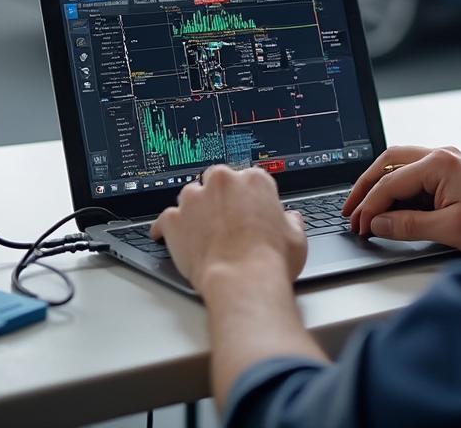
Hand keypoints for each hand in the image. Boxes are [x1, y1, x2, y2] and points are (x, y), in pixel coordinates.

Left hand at [150, 165, 306, 290]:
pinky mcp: (175, 220)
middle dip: (218, 195)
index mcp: (254, 180)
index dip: (247, 196)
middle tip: (224, 217)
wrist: (244, 281)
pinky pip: (165, 218)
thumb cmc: (270, 260)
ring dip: (194, 207)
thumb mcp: (296, 237)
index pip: (248, 178)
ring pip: (190, 194)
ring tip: (200, 228)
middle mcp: (223, 182)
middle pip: (216, 178)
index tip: (246, 208)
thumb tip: (291, 220)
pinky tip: (168, 235)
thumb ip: (291, 221)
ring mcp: (196, 199)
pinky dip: (167, 228)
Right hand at [342, 145, 460, 253]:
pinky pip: (414, 174)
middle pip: (390, 161)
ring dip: (380, 185)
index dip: (370, 204)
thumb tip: (378, 223)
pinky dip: (397, 188)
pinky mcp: (451, 172)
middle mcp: (442, 155)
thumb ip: (408, 225)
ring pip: (400, 164)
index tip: (358, 224)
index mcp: (440, 163)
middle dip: (366, 185)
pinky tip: (389, 206)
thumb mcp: (449, 229)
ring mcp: (447, 161)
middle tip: (350, 208)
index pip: (391, 181)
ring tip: (364, 208)